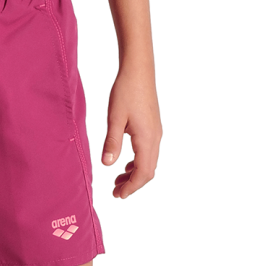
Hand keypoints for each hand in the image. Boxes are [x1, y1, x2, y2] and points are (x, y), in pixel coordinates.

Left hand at [101, 66, 161, 198]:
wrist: (139, 70)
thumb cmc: (126, 91)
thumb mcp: (115, 117)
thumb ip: (112, 142)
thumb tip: (108, 165)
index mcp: (147, 139)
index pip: (143, 173)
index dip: (131, 187)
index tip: (118, 195)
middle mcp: (156, 138)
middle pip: (148, 171)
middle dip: (133, 184)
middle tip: (116, 192)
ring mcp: (156, 132)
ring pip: (149, 161)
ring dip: (135, 173)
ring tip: (118, 179)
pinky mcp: (153, 126)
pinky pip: (149, 151)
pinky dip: (138, 161)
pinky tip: (126, 161)